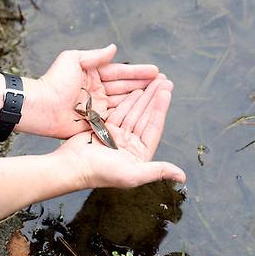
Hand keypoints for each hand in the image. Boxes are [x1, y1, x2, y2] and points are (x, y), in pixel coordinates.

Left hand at [27, 44, 162, 137]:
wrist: (41, 107)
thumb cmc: (53, 81)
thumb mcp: (73, 60)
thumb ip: (95, 56)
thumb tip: (114, 48)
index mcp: (92, 74)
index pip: (120, 72)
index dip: (138, 72)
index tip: (156, 71)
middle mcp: (97, 91)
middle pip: (126, 87)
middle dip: (145, 85)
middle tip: (165, 83)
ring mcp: (98, 107)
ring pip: (125, 102)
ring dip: (142, 99)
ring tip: (161, 96)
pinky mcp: (96, 122)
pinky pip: (117, 117)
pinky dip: (131, 115)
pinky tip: (146, 112)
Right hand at [55, 77, 185, 188]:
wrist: (72, 166)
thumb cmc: (101, 173)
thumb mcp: (133, 174)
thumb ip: (158, 171)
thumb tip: (182, 176)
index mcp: (140, 156)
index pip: (153, 127)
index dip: (160, 108)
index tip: (167, 91)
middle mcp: (131, 146)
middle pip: (145, 117)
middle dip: (155, 98)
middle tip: (164, 80)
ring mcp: (119, 137)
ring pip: (134, 112)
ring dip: (144, 97)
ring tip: (154, 81)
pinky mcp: (106, 130)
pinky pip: (120, 113)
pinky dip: (128, 101)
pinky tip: (136, 90)